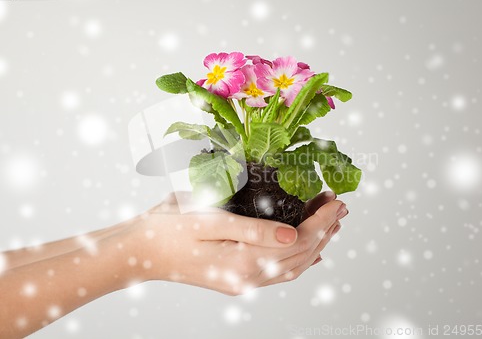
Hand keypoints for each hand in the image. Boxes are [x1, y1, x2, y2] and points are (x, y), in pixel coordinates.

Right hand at [126, 191, 347, 294]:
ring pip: (292, 266)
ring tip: (331, 223)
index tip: (337, 202)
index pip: (297, 242)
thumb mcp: (208, 220)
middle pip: (300, 255)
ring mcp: (242, 281)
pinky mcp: (236, 277)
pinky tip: (309, 251)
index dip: (321, 222)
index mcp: (242, 263)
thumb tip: (293, 233)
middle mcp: (247, 277)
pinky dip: (299, 259)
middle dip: (325, 230)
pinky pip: (277, 272)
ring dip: (316, 244)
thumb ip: (252, 230)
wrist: (138, 250)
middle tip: (340, 206)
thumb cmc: (167, 229)